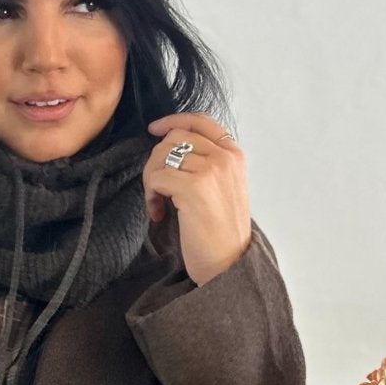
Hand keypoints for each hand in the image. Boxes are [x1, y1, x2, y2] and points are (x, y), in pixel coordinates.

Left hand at [144, 111, 252, 284]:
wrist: (229, 264)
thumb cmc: (221, 232)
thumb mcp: (222, 188)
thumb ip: (206, 163)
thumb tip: (170, 145)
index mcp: (234, 155)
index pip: (200, 120)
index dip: (173, 121)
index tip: (154, 130)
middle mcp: (225, 157)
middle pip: (174, 137)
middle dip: (156, 161)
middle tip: (157, 190)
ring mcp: (211, 170)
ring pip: (162, 155)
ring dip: (151, 180)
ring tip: (158, 204)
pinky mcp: (194, 187)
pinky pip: (157, 177)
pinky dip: (150, 196)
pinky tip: (159, 214)